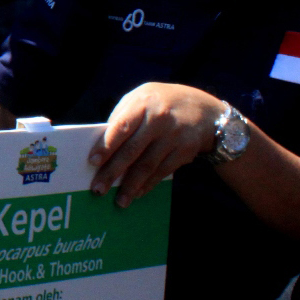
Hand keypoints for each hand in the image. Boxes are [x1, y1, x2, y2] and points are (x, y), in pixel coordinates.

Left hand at [87, 82, 223, 207]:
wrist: (206, 110)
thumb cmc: (161, 104)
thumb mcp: (142, 98)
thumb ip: (123, 116)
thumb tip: (102, 145)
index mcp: (143, 103)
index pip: (121, 127)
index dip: (106, 145)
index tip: (93, 162)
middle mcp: (159, 120)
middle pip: (132, 150)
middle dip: (113, 172)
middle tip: (98, 189)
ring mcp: (174, 136)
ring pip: (147, 165)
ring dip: (131, 186)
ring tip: (119, 201)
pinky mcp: (185, 151)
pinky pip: (162, 171)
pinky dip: (148, 184)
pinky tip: (137, 193)